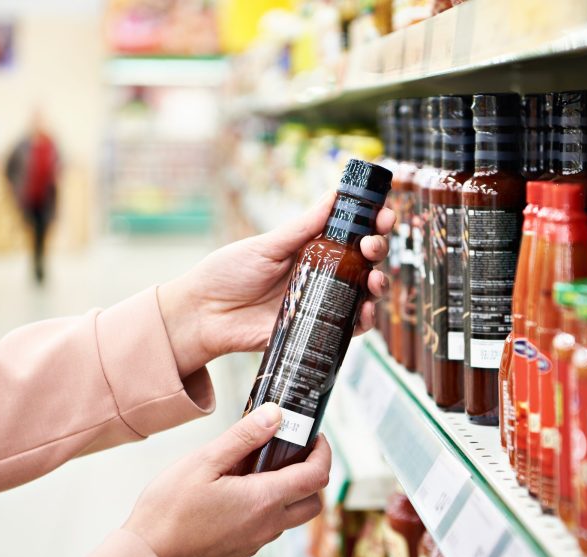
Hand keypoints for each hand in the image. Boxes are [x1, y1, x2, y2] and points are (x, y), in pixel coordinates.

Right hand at [123, 403, 330, 556]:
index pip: (317, 477)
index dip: (323, 452)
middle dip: (312, 473)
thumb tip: (275, 415)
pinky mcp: (241, 549)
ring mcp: (255, 541)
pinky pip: (268, 525)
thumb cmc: (168, 512)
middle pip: (313, 500)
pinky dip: (268, 504)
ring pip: (292, 515)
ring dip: (289, 489)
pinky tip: (240, 488)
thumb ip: (244, 437)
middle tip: (293, 450)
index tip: (314, 436)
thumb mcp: (204, 462)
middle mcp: (267, 525)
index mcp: (264, 501)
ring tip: (259, 465)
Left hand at [159, 192, 394, 373]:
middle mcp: (320, 274)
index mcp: (310, 248)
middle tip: (374, 244)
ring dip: (377, 285)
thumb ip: (303, 227)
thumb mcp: (266, 246)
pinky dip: (363, 321)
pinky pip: (348, 328)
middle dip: (378, 250)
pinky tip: (366, 312)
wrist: (203, 315)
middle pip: (363, 262)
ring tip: (374, 280)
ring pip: (362, 294)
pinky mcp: (314, 330)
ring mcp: (320, 302)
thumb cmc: (228, 274)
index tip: (383, 214)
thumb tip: (334, 196)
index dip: (371, 223)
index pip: (349, 233)